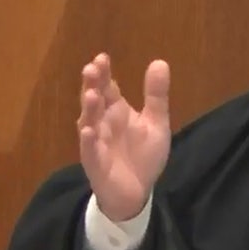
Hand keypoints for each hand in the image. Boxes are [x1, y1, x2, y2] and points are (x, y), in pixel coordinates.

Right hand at [77, 53, 171, 221]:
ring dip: (89, 109)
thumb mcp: (156, 123)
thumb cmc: (142, 155)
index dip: (104, 73)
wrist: (138, 192)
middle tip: (91, 68)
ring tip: (91, 94)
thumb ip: (156, 96)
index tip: (102, 57)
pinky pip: (91, 150)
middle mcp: (103, 122)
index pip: (108, 87)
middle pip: (95, 100)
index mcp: (116, 110)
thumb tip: (159, 62)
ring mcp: (97, 142)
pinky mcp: (96, 163)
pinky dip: (89, 141)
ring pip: (89, 122)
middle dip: (92, 85)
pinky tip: (89, 131)